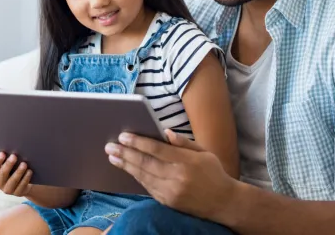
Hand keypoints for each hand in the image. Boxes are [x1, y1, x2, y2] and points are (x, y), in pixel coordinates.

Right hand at [0, 152, 32, 196]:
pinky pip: (21, 186)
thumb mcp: (8, 163)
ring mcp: (7, 190)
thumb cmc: (13, 169)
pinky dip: (26, 178)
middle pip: (2, 174)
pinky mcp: (17, 193)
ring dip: (18, 172)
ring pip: (12, 181)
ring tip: (24, 164)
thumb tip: (9, 144)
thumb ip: (6, 157)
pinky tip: (29, 171)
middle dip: (8, 164)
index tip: (3, 153)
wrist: (23, 183)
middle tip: (14, 156)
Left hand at [104, 129, 237, 220]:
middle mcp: (177, 177)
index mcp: (187, 162)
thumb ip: (183, 143)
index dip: (138, 142)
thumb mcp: (204, 153)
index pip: (157, 149)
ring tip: (112, 156)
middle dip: (125, 153)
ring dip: (125, 165)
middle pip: (145, 163)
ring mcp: (171, 192)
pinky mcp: (168, 201)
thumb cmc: (213, 173)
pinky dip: (136, 176)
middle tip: (110, 146)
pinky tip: (127, 168)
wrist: (224, 203)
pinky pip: (147, 187)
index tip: (123, 136)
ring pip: (143, 176)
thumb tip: (165, 133)